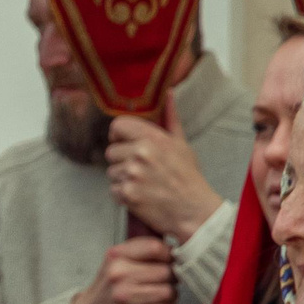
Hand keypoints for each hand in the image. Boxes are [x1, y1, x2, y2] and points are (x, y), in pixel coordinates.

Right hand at [69, 237, 175, 303]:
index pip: (155, 247)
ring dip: (170, 296)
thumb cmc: (108, 289)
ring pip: (168, 292)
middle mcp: (117, 274)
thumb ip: (142, 251)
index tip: (168, 262)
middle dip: (172, 279)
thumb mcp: (117, 262)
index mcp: (116, 256)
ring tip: (160, 297)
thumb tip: (177, 250)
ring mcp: (122, 296)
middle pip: (166, 271)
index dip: (169, 255)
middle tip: (163, 283)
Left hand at [106, 111, 222, 243]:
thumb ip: (170, 118)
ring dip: (122, 178)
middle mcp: (141, 153)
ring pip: (110, 171)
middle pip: (110, 151)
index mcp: (153, 139)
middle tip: (141, 170)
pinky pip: (112, 190)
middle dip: (122, 160)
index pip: (117, 126)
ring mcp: (132, 174)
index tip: (126, 144)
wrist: (193, 210)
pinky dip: (123, 194)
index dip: (119, 136)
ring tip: (143, 183)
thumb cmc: (188, 177)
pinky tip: (140, 195)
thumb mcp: (181, 144)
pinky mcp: (126, 193)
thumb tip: (167, 93)